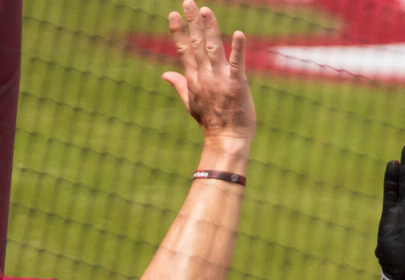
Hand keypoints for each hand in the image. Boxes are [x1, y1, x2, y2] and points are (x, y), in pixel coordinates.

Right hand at [163, 1, 256, 149]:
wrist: (226, 141)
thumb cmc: (211, 123)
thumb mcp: (191, 103)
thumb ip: (180, 85)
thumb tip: (165, 75)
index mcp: (194, 79)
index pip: (184, 50)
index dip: (178, 32)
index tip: (173, 14)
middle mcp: (205, 76)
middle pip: (197, 44)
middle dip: (192, 22)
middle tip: (188, 2)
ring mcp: (220, 79)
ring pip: (213, 48)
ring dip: (210, 28)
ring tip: (206, 10)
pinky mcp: (237, 85)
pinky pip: (237, 64)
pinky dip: (238, 49)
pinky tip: (239, 34)